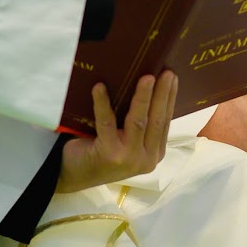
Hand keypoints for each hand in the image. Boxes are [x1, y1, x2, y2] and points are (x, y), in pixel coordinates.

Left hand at [56, 73, 177, 193]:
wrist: (74, 173)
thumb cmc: (101, 150)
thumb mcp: (127, 140)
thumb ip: (140, 124)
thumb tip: (147, 85)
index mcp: (154, 153)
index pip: (165, 122)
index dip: (169, 98)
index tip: (172, 76)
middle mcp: (146, 158)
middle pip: (157, 121)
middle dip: (162, 94)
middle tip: (166, 72)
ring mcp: (129, 159)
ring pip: (138, 122)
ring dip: (143, 97)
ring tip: (146, 77)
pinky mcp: (109, 154)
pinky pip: (107, 123)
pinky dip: (103, 103)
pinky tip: (99, 88)